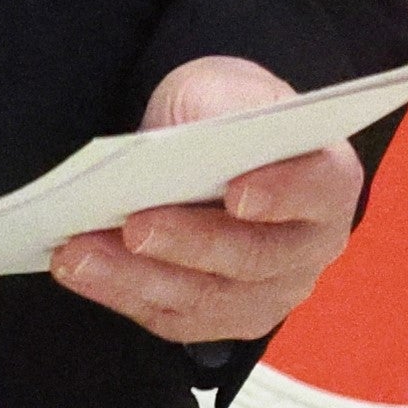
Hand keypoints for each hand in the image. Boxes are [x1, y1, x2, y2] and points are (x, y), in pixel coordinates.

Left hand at [50, 55, 363, 342]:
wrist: (215, 151)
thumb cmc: (227, 117)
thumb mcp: (227, 90)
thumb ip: (216, 113)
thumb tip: (180, 146)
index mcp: (329, 180)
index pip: (319, 189)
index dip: (283, 192)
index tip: (237, 191)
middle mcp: (310, 248)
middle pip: (254, 256)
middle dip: (189, 242)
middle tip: (136, 224)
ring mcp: (269, 292)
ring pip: (206, 297)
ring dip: (137, 277)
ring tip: (80, 253)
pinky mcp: (221, 317)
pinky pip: (171, 317)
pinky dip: (119, 293)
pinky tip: (78, 269)